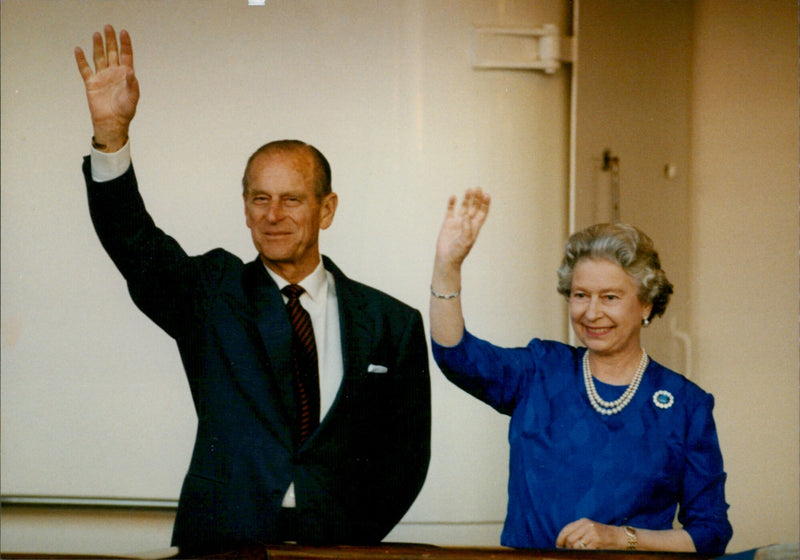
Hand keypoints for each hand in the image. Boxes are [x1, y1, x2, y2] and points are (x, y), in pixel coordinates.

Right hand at [74, 25, 138, 150]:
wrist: (111, 123)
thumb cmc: (125, 112)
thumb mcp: (132, 98)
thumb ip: (132, 84)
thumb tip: (131, 71)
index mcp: (125, 75)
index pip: (126, 55)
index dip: (125, 44)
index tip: (123, 32)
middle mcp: (114, 73)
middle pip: (112, 53)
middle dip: (110, 40)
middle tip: (108, 27)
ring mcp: (102, 77)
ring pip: (99, 57)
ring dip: (98, 46)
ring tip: (97, 34)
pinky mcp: (91, 83)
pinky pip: (85, 69)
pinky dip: (81, 60)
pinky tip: (78, 50)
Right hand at [434, 188, 490, 268]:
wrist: (446, 258)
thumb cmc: (458, 252)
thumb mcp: (465, 241)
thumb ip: (467, 228)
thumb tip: (466, 216)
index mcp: (475, 227)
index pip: (482, 213)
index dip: (485, 204)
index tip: (486, 195)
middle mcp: (467, 223)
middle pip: (474, 207)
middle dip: (477, 198)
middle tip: (478, 188)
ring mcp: (457, 222)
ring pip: (463, 207)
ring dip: (466, 199)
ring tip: (469, 190)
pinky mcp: (448, 223)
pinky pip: (450, 211)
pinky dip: (451, 204)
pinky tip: (453, 197)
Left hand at [556, 518, 624, 549]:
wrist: (621, 537)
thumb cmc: (604, 535)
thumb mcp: (590, 529)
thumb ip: (578, 532)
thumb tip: (564, 543)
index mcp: (583, 521)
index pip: (566, 529)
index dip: (560, 539)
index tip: (558, 546)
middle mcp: (587, 525)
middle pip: (569, 539)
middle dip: (567, 548)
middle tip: (568, 553)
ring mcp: (592, 533)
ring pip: (575, 546)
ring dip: (574, 552)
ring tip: (578, 554)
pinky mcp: (597, 541)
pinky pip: (584, 550)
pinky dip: (582, 554)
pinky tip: (586, 554)